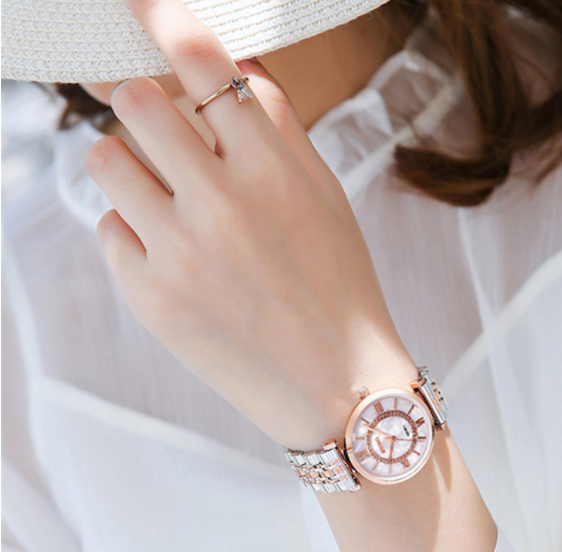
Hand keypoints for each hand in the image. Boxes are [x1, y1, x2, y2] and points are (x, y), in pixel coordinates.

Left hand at [85, 0, 416, 449]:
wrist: (338, 387)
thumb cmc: (340, 289)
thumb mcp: (326, 198)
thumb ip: (278, 130)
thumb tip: (234, 71)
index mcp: (274, 170)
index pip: (203, 63)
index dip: (162, 18)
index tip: (137, 4)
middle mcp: (222, 203)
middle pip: (134, 102)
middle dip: (142, 109)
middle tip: (161, 137)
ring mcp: (180, 252)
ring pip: (105, 158)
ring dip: (129, 167)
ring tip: (166, 202)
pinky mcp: (150, 297)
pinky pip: (109, 230)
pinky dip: (133, 234)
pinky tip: (175, 262)